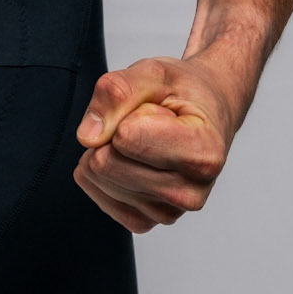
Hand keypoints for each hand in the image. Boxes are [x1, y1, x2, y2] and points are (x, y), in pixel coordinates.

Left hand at [73, 54, 239, 232]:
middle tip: (146, 121)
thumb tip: (87, 136)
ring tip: (144, 137)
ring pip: (99, 177)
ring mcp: (168, 213)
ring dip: (110, 148)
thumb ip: (118, 92)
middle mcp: (190, 193)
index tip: (156, 108)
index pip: (126, 137)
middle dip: (113, 131)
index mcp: (203, 152)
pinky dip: (103, 170)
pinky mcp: (146, 221)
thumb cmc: (183, 93)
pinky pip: (98, 193)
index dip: (128, 111)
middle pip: (107, 162)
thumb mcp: (154, 71)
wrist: (204, 115)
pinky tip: (131, 158)